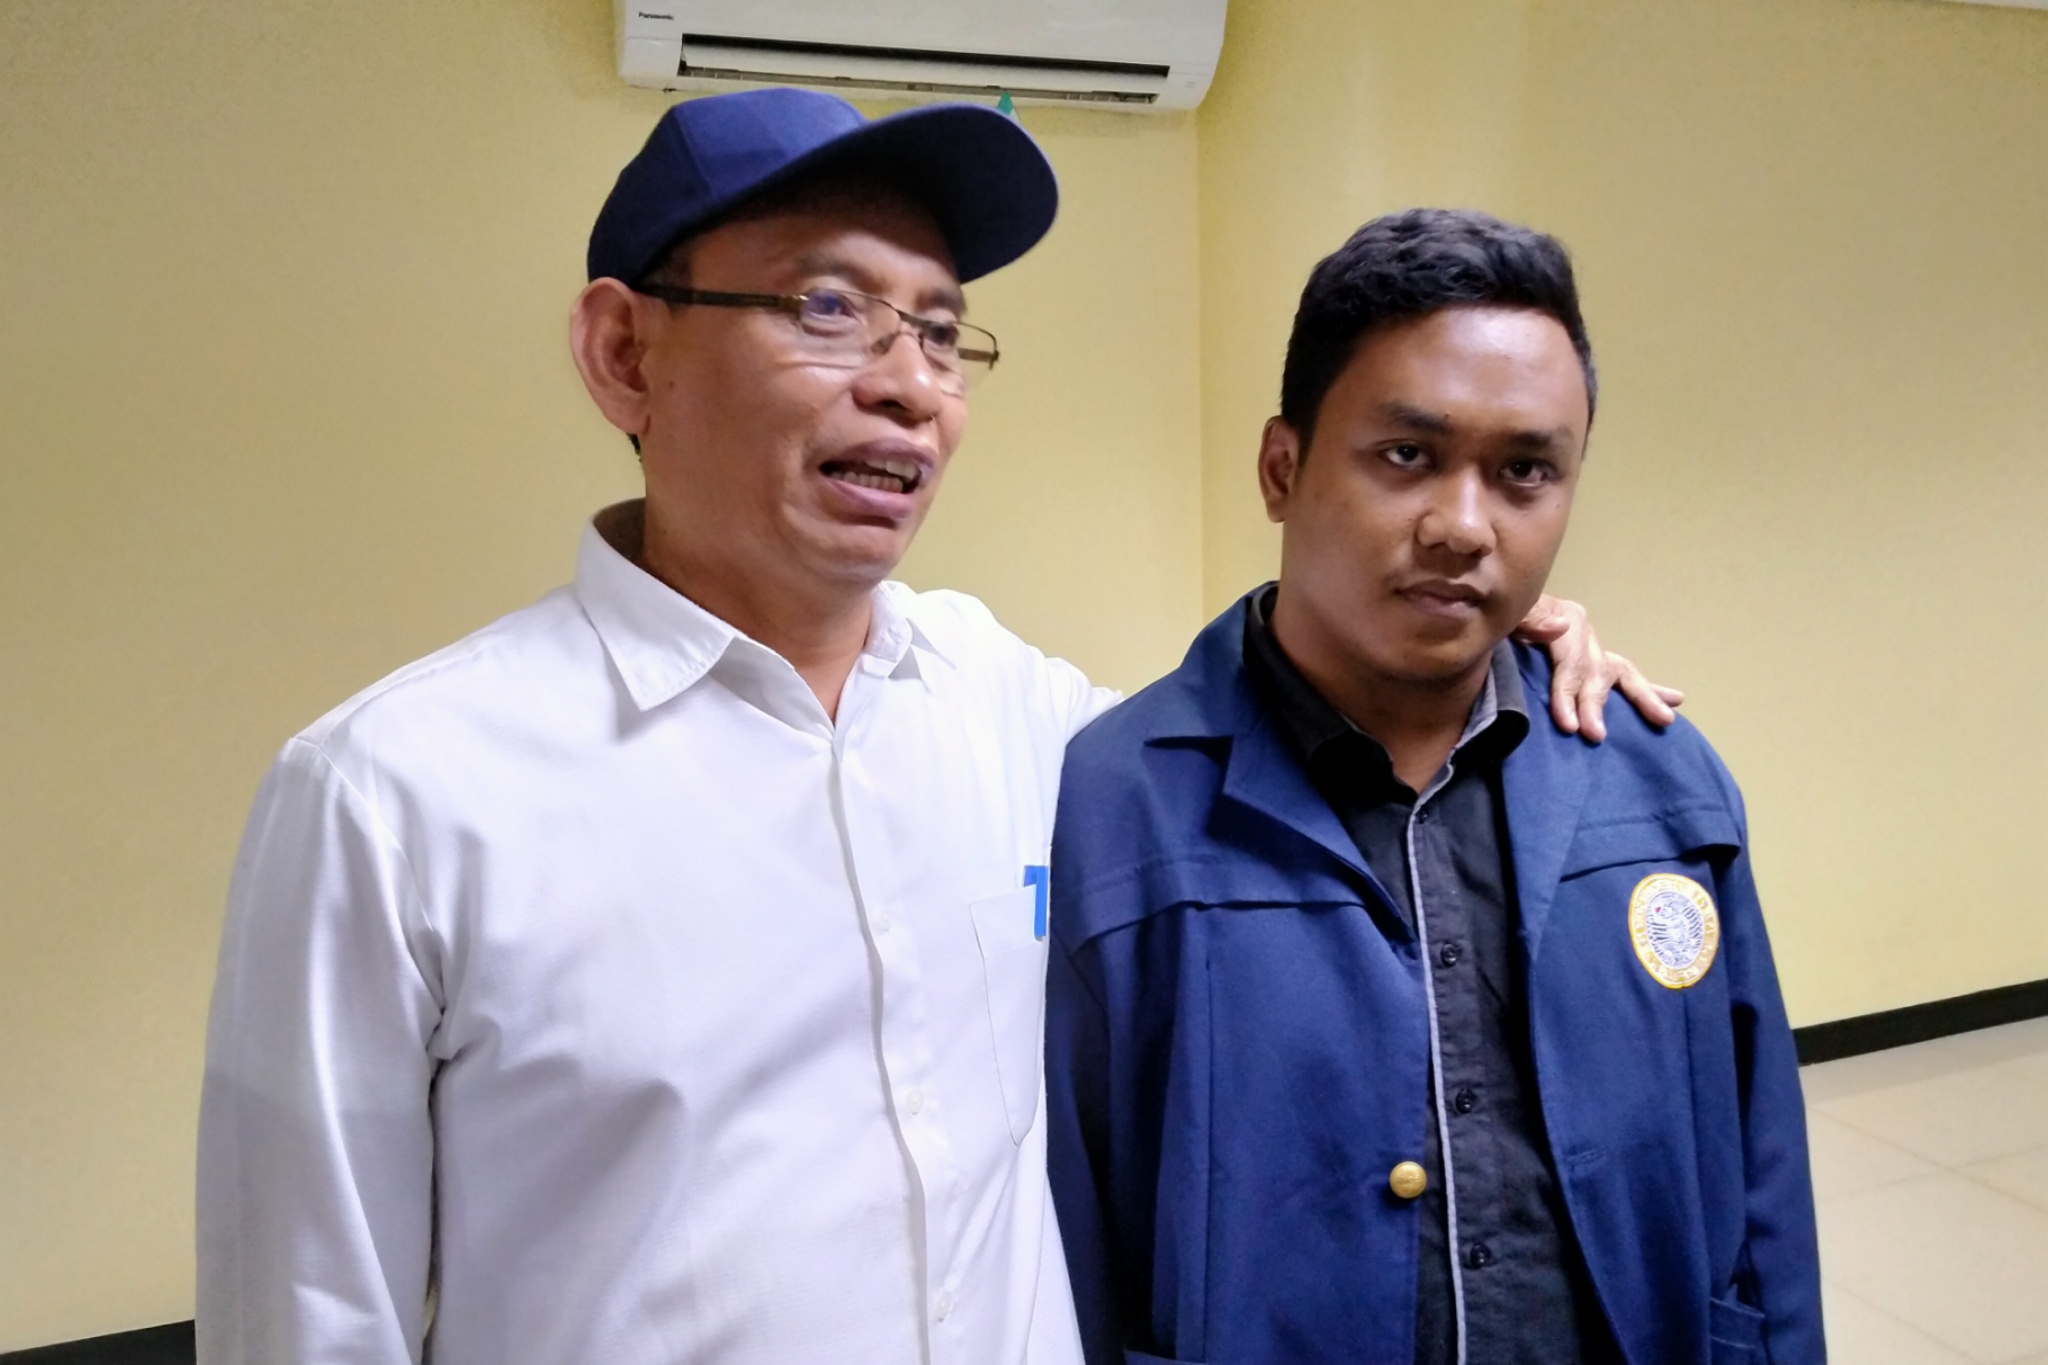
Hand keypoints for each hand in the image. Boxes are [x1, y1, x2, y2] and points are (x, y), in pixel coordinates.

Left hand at [1513, 595, 1683, 741]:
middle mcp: (1583, 631)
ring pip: (1622, 673)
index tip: (1568, 725)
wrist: (1490, 615)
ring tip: (1665, 719)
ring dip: (1644, 697)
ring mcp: (1591, 647)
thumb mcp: (1506, 615)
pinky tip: (1676, 700)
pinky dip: (1650, 688)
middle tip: (1595, 735)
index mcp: (1564, 617)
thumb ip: (1528, 619)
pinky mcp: (1593, 661)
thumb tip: (1561, 629)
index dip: (1568, 693)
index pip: (1571, 661)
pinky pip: (1624, 675)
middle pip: (1596, 671)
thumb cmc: (1497, 618)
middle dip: (1596, 704)